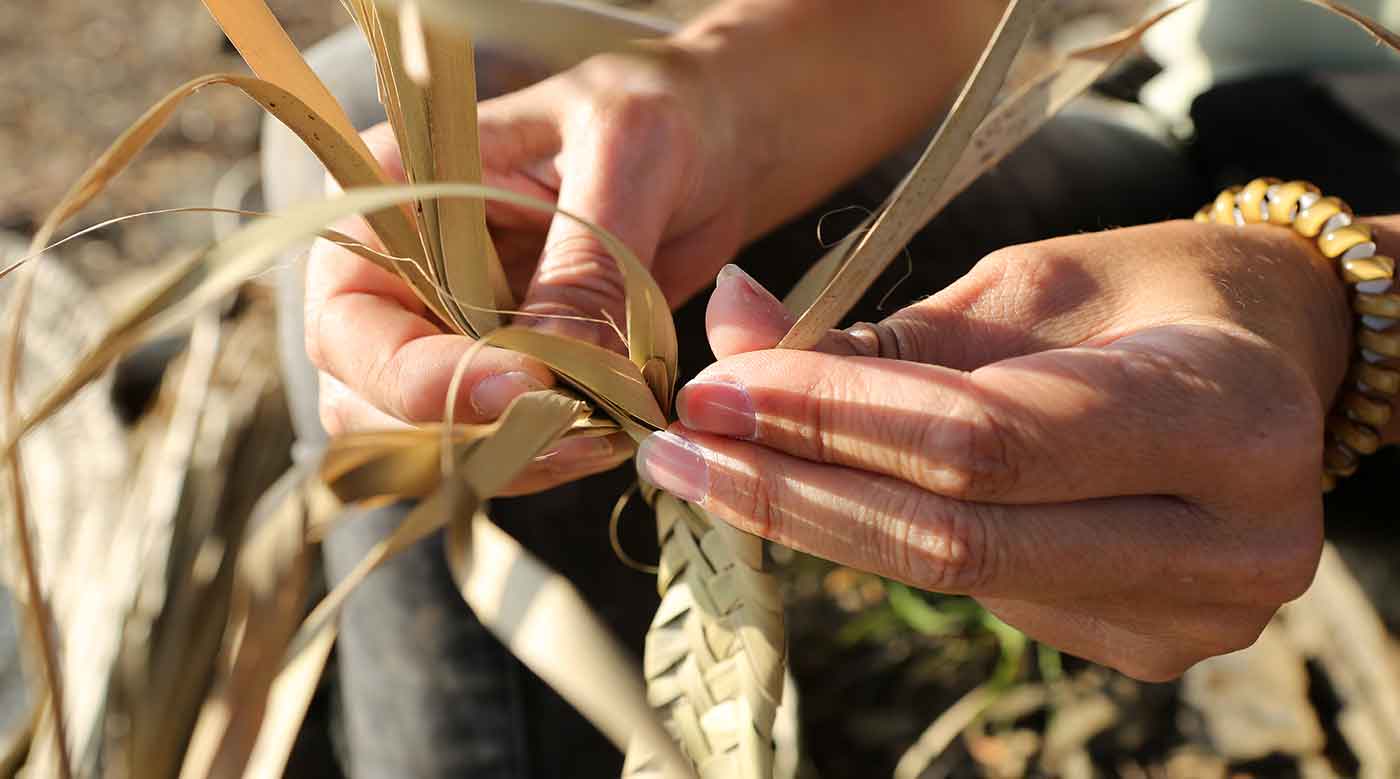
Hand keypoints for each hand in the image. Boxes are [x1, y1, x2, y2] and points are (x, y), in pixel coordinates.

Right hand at [305, 46, 748, 491]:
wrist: (719, 150)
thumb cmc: (664, 116)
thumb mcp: (626, 157)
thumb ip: (584, 264)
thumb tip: (556, 371)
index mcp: (393, 193)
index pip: (350, 319)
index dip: (418, 375)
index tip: (524, 386)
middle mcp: (398, 273)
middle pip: (367, 401)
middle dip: (465, 432)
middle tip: (575, 430)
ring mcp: (447, 333)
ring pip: (427, 442)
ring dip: (510, 460)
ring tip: (606, 434)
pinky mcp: (506, 376)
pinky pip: (495, 446)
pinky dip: (545, 459)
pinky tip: (610, 433)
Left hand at [637, 220, 1354, 679]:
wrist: (1272, 362)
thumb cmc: (1150, 298)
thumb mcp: (1024, 287)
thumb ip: (881, 334)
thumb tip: (729, 330)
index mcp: (1221, 415)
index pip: (984, 439)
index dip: (832, 419)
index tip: (714, 392)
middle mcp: (1228, 538)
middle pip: (957, 539)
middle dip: (794, 492)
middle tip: (677, 452)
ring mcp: (1194, 613)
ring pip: (958, 576)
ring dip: (824, 517)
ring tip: (726, 462)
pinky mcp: (1150, 645)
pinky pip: (987, 596)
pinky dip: (894, 541)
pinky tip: (833, 495)